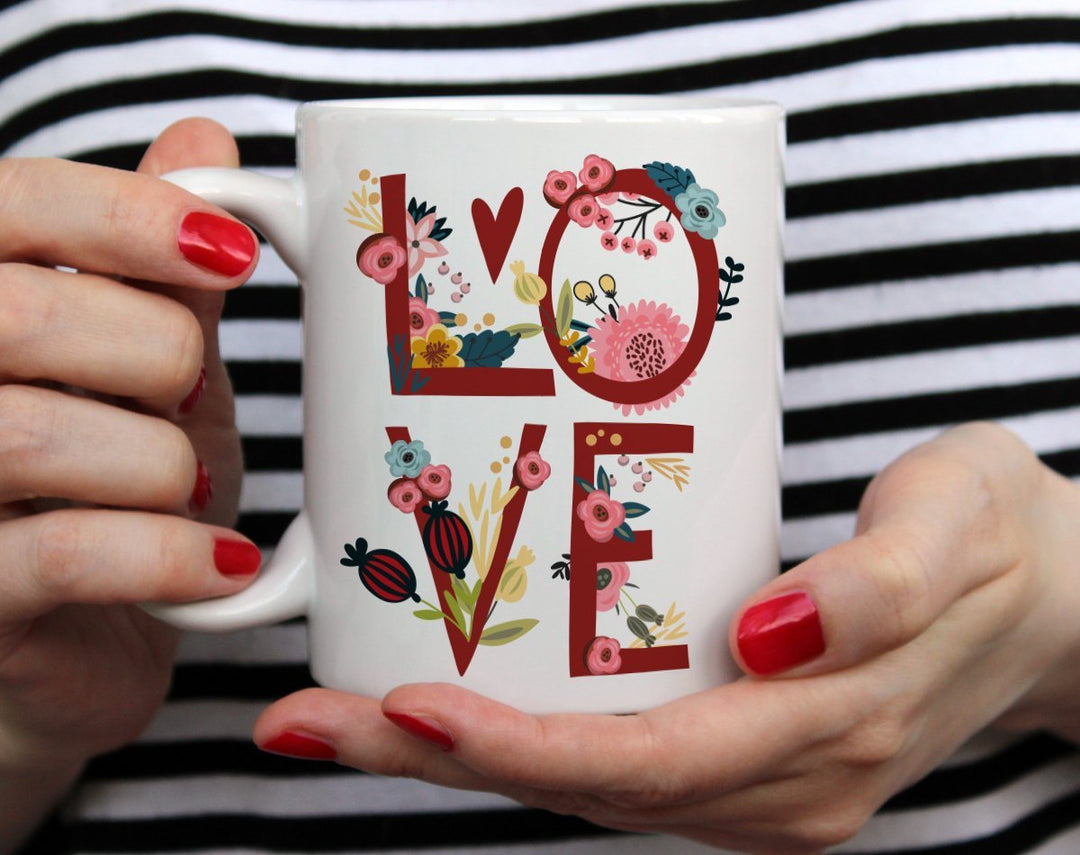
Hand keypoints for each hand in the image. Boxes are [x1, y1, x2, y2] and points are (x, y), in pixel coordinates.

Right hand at [0, 119, 260, 848]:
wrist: (84, 640)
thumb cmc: (114, 486)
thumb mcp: (149, 366)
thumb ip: (162, 267)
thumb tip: (207, 139)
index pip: (8, 203)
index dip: (126, 214)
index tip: (234, 254)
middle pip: (26, 314)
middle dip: (157, 355)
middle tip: (188, 400)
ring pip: (31, 435)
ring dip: (160, 464)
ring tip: (189, 488)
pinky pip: (66, 554)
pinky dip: (170, 554)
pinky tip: (220, 566)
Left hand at [253, 422, 1079, 852]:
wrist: (1057, 592)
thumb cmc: (998, 540)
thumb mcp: (957, 529)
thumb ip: (876, 590)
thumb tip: (769, 637)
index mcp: (826, 737)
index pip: (645, 765)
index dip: (521, 748)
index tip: (407, 707)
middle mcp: (783, 786)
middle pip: (588, 788)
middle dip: (440, 759)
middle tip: (307, 722)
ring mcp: (767, 781)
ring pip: (592, 786)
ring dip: (463, 755)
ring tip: (345, 714)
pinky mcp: (755, 752)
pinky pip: (622, 762)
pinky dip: (526, 741)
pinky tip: (459, 703)